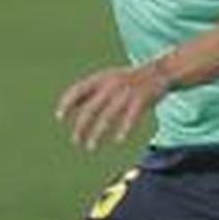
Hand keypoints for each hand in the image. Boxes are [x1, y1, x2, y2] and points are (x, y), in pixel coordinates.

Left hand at [55, 62, 169, 150]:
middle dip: (81, 126)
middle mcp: (111, 85)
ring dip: (97, 133)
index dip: (67, 103)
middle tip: (75, 141)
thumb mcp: (106, 80)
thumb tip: (67, 107)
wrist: (159, 72)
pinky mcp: (141, 99)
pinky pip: (130, 117)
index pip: (78, 89)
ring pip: (107, 116)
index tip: (59, 117)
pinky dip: (124, 128)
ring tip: (90, 147)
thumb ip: (89, 92)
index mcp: (101, 79)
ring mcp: (126, 92)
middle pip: (90, 108)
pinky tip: (118, 139)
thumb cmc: (129, 80)